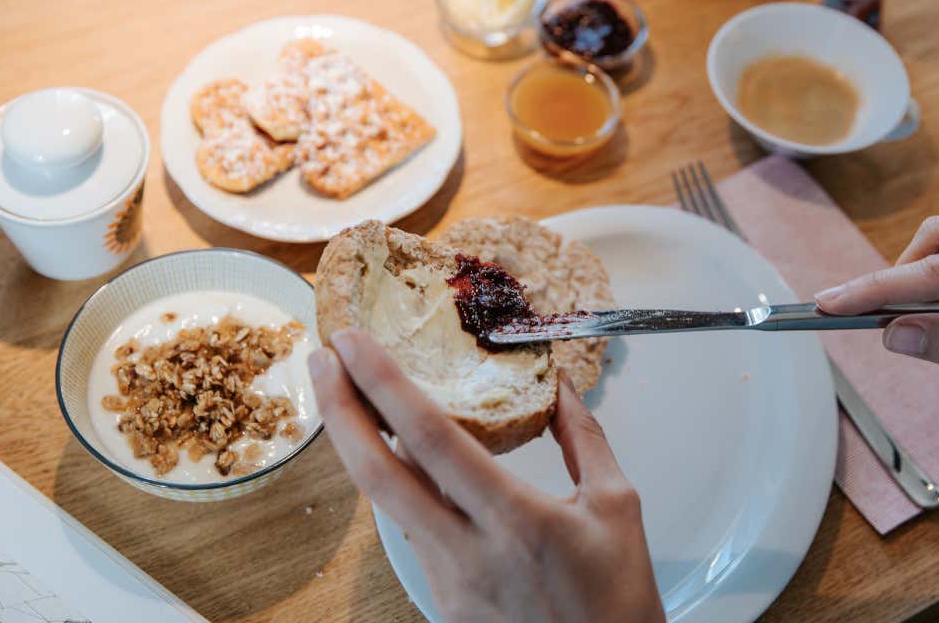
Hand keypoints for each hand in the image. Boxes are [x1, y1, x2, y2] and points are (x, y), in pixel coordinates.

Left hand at [309, 330, 663, 622]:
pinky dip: (396, 485)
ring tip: (350, 399)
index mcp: (515, 520)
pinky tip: (395, 456)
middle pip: (379, 474)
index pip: (431, 437)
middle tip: (320, 359)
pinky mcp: (442, 602)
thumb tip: (559, 384)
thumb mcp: (617, 506)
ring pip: (388, 503)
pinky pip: (411, 530)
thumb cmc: (618, 600)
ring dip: (361, 447)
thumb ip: (584, 437)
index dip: (383, 384)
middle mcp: (467, 553)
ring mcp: (447, 583)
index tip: (353, 343)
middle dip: (340, 411)